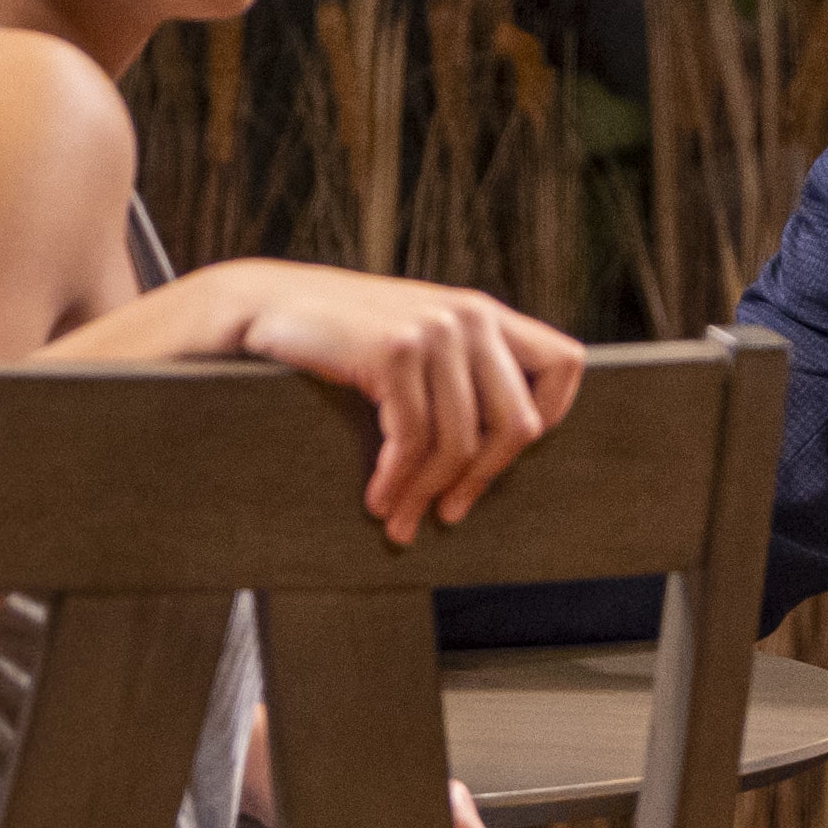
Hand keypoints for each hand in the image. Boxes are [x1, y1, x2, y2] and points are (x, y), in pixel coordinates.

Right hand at [212, 263, 590, 535]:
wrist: (263, 304)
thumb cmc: (337, 337)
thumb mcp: (413, 342)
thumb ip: (458, 370)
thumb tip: (495, 455)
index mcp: (483, 312)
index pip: (565, 364)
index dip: (552, 418)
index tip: (505, 458)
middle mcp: (470, 314)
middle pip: (518, 422)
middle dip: (483, 480)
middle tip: (449, 515)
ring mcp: (434, 330)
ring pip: (460, 443)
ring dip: (427, 495)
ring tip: (398, 522)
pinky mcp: (395, 351)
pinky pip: (413, 441)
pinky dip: (396, 482)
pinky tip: (376, 500)